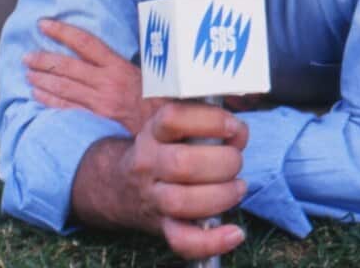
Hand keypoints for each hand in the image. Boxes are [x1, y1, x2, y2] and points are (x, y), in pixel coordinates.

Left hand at [24, 17, 166, 134]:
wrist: (168, 130)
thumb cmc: (162, 99)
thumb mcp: (151, 71)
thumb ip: (135, 53)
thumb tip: (130, 31)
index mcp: (118, 66)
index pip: (85, 43)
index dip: (62, 32)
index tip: (44, 24)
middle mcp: (106, 83)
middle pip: (67, 67)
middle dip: (43, 60)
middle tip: (27, 56)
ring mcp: (99, 103)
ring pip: (63, 88)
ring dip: (42, 80)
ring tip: (28, 73)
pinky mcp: (96, 121)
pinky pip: (67, 109)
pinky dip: (49, 101)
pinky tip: (37, 95)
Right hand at [75, 102, 248, 259]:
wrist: (122, 186)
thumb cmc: (163, 152)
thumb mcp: (174, 128)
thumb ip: (207, 124)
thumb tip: (237, 133)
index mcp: (153, 133)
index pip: (172, 119)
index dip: (209, 121)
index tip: (232, 127)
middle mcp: (148, 164)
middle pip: (181, 163)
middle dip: (223, 162)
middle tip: (235, 161)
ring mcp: (153, 198)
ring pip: (181, 202)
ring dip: (221, 195)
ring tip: (236, 188)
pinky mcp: (162, 226)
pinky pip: (182, 240)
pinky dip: (212, 241)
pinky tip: (233, 233)